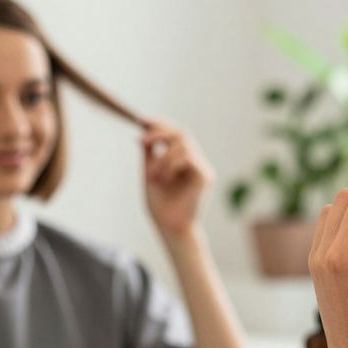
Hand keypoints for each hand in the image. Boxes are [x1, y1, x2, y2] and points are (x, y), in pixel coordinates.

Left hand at [141, 118, 212, 238]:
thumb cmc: (160, 206)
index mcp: (182, 160)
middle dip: (160, 132)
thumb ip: (149, 155)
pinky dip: (171, 165)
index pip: (174, 134)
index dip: (160, 124)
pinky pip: (188, 157)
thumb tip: (142, 135)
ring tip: (153, 176)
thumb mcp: (149, 174)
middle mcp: (195, 161)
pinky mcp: (206, 176)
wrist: (169, 227)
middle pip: (181, 133)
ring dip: (162, 157)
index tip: (141, 120)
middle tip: (142, 140)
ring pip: (183, 144)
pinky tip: (165, 179)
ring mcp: (202, 168)